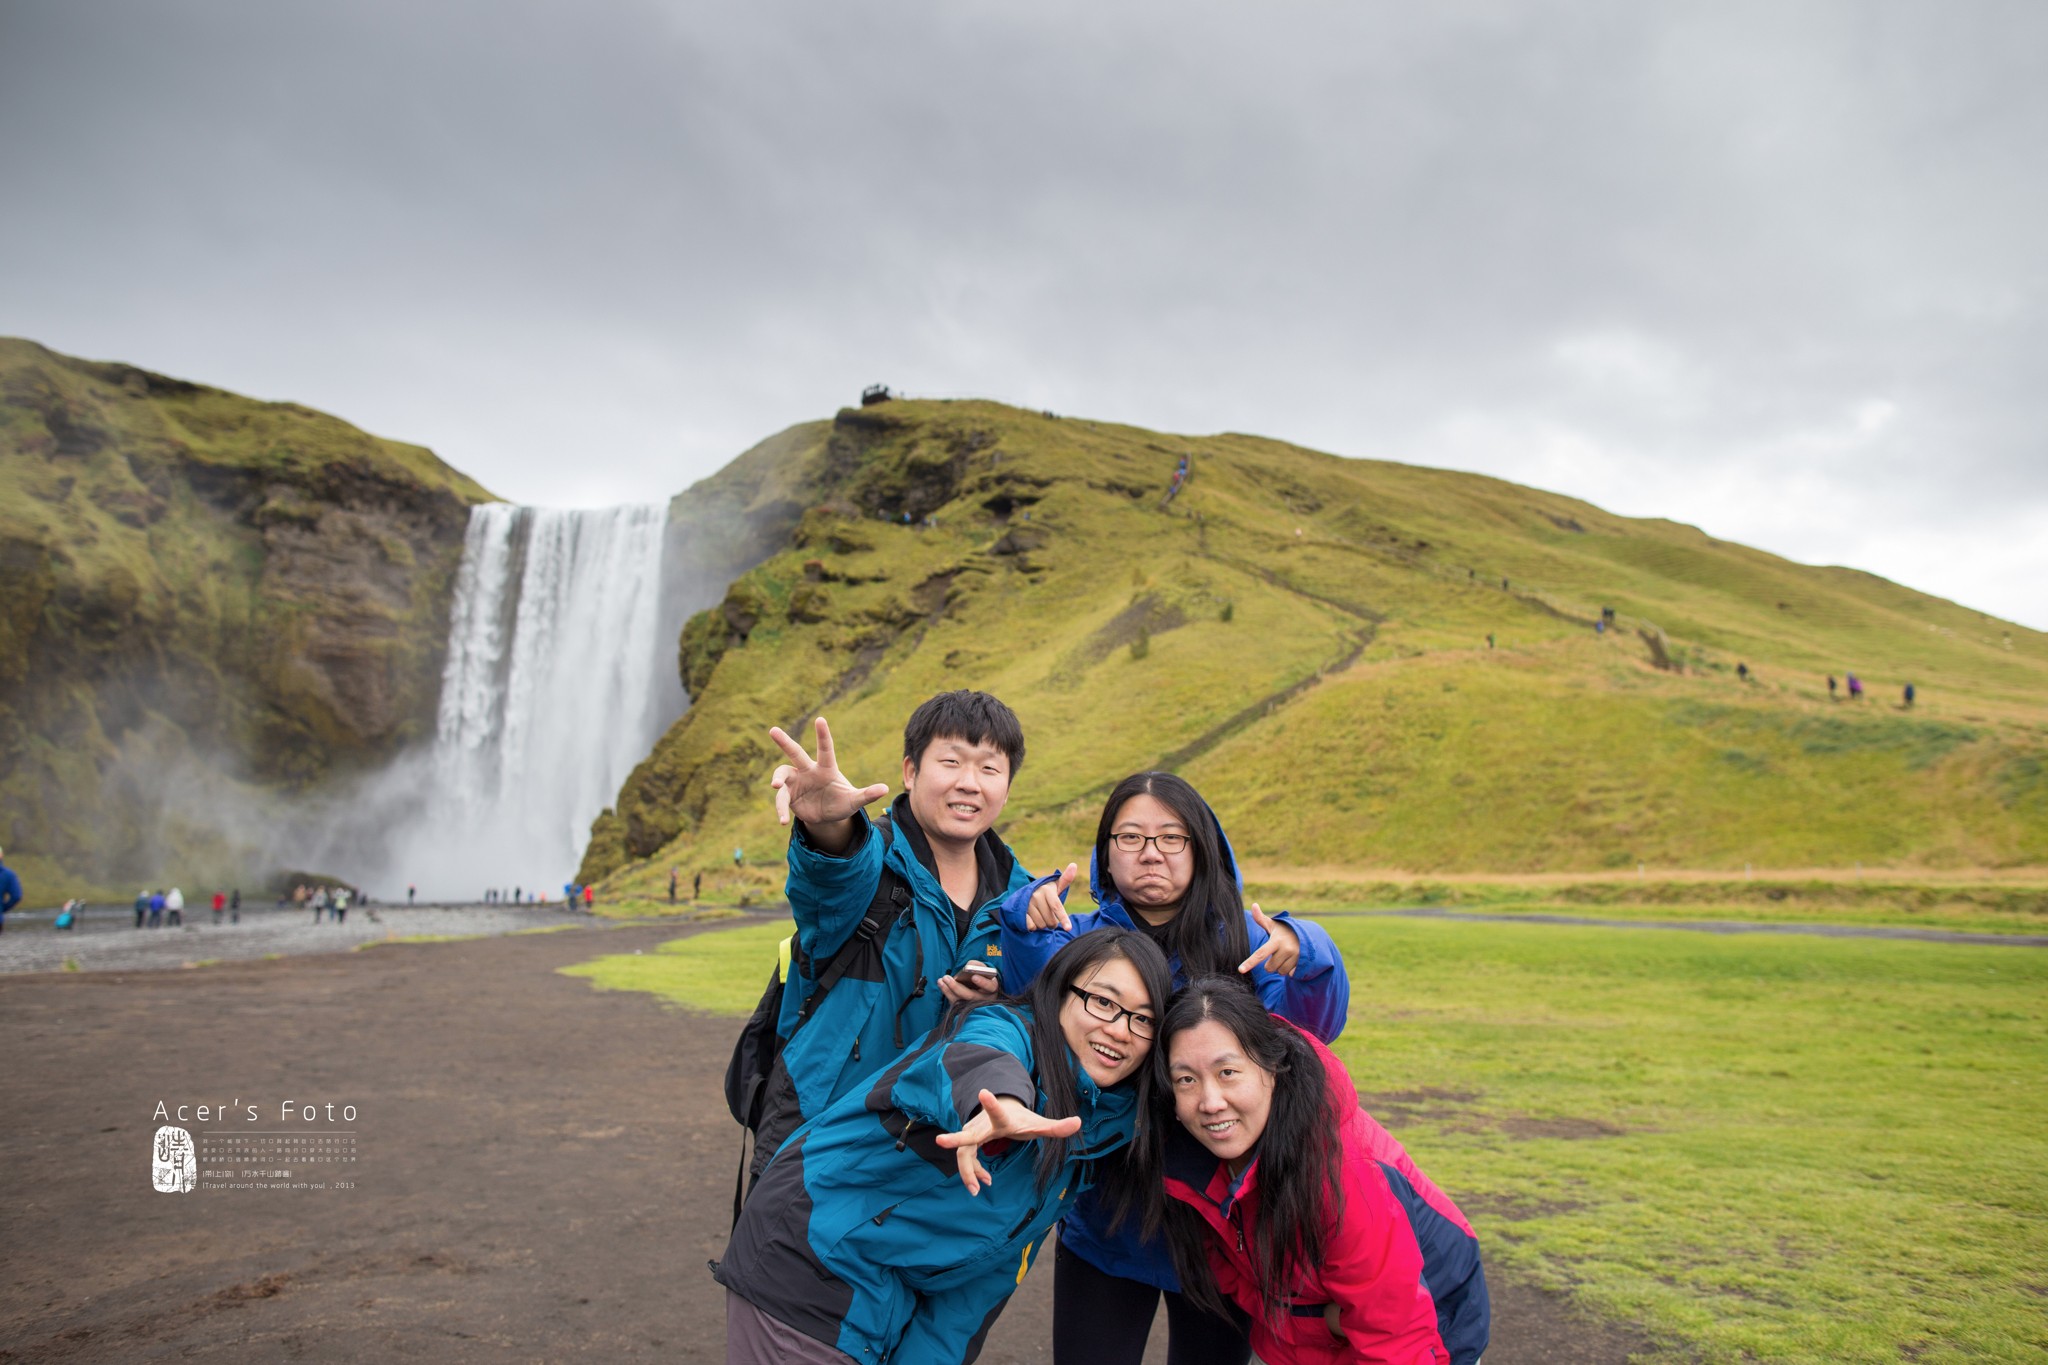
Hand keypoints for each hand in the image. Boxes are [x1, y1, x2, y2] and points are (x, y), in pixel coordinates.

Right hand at [769, 717, 888, 827]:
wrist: (827, 817)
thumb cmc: (842, 802)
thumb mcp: (854, 801)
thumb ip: (867, 794)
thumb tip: (886, 788)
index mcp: (826, 768)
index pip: (825, 749)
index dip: (823, 735)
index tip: (820, 719)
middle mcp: (808, 771)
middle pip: (795, 753)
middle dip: (784, 741)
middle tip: (773, 730)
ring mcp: (796, 782)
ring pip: (782, 774)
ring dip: (777, 780)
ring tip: (775, 786)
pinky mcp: (788, 795)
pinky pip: (781, 799)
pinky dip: (781, 809)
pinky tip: (783, 821)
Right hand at [934, 1089, 1082, 1195]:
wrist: (1003, 1111)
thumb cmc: (1021, 1118)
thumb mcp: (1038, 1124)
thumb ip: (1057, 1126)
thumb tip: (1078, 1123)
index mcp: (1002, 1118)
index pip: (998, 1111)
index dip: (992, 1103)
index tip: (984, 1091)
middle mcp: (983, 1124)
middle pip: (968, 1134)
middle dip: (955, 1139)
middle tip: (940, 1141)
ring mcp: (973, 1132)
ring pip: (964, 1154)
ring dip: (968, 1171)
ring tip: (977, 1189)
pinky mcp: (968, 1143)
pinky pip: (966, 1160)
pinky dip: (972, 1172)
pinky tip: (983, 1183)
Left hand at [936, 971, 1000, 1003]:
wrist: (982, 988)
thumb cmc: (983, 976)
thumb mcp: (984, 970)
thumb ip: (978, 966)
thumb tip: (968, 966)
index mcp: (992, 988)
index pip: (990, 986)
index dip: (982, 982)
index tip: (974, 976)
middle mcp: (983, 999)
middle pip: (970, 996)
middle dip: (957, 987)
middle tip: (946, 977)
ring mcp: (974, 1005)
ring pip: (960, 1001)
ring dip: (948, 990)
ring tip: (941, 979)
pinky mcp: (965, 1008)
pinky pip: (954, 1003)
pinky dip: (947, 993)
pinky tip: (941, 983)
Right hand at [1024, 864, 1077, 930]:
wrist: (1025, 895)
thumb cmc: (1045, 893)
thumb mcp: (1055, 886)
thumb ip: (1065, 879)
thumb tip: (1074, 865)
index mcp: (1047, 890)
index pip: (1057, 906)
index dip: (1063, 918)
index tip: (1069, 928)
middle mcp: (1036, 896)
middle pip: (1050, 920)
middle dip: (1052, 923)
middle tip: (1049, 918)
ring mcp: (1026, 904)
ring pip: (1040, 924)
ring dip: (1042, 925)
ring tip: (1040, 917)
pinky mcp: (1019, 912)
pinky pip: (1030, 926)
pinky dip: (1033, 927)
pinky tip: (1032, 920)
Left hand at [1237, 903, 1299, 975]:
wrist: (1306, 935)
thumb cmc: (1284, 931)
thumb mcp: (1273, 925)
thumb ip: (1261, 918)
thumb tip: (1254, 905)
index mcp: (1276, 941)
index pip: (1260, 954)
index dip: (1249, 962)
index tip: (1240, 970)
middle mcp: (1286, 949)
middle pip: (1269, 967)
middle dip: (1270, 964)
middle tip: (1276, 953)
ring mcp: (1295, 957)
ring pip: (1279, 972)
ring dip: (1280, 967)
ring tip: (1285, 956)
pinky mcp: (1302, 964)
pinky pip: (1289, 975)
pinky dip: (1288, 970)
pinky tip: (1292, 961)